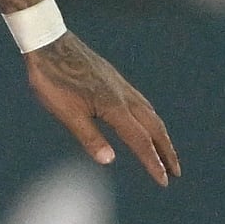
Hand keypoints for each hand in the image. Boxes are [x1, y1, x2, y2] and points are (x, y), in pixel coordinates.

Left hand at [26, 34, 179, 183]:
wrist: (49, 42)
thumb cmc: (53, 79)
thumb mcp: (67, 113)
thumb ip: (89, 137)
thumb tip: (109, 160)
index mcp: (113, 107)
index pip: (140, 140)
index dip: (153, 162)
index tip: (164, 181)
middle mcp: (124, 96)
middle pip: (154, 127)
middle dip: (166, 151)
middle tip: (176, 172)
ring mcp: (121, 86)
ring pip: (150, 114)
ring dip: (161, 135)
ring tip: (166, 151)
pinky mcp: (115, 80)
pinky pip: (141, 103)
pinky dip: (150, 119)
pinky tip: (145, 122)